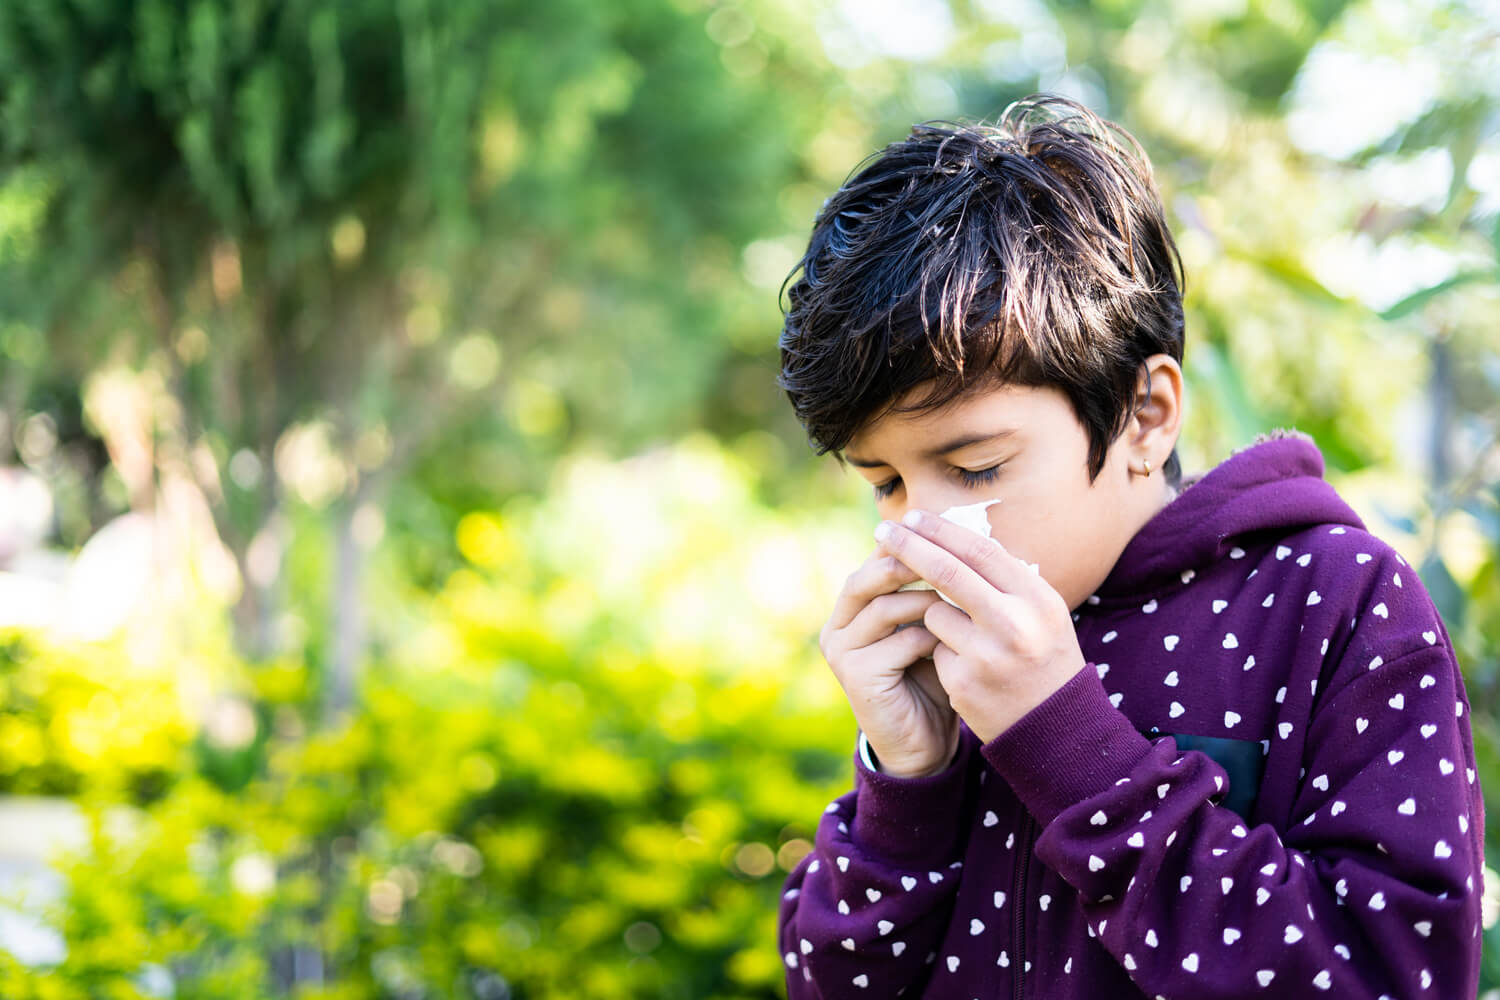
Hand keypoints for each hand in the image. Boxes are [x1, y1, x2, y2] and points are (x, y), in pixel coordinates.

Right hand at [819, 548, 960, 777]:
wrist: (923, 743)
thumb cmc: (932, 678)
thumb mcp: (931, 627)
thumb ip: (932, 590)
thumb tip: (959, 536)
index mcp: (852, 607)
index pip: (875, 561)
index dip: (909, 543)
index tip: (948, 531)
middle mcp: (838, 625)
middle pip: (867, 577)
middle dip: (909, 562)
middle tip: (950, 558)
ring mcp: (841, 651)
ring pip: (884, 607)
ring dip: (925, 603)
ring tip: (959, 605)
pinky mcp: (854, 676)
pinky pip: (896, 643)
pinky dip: (929, 639)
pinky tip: (952, 644)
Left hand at [875, 509, 1086, 742]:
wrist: (1054, 729)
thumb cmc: (1043, 659)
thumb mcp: (1041, 613)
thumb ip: (1005, 578)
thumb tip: (954, 534)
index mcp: (1038, 600)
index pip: (981, 551)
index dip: (942, 530)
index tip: (913, 517)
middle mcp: (1015, 625)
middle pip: (948, 572)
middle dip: (909, 546)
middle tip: (883, 530)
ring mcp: (987, 656)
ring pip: (934, 612)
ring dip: (936, 615)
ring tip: (970, 640)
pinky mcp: (962, 683)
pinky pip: (933, 648)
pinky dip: (942, 651)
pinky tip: (971, 671)